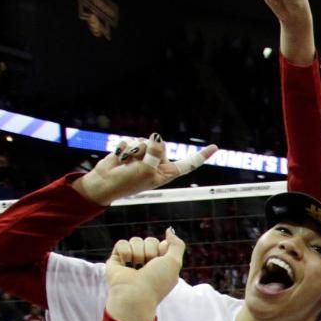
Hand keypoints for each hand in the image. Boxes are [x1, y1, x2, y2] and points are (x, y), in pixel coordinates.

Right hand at [74, 135, 218, 207]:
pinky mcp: (132, 150)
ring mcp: (145, 156)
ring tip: (127, 163)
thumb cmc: (127, 183)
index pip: (189, 163)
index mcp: (167, 172)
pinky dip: (124, 149)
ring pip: (145, 141)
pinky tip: (119, 158)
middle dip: (148, 150)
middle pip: (161, 145)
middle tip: (137, 164)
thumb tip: (156, 136)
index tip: (216, 147)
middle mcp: (158, 163)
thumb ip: (154, 152)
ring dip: (135, 150)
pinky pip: (131, 140)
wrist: (105, 183)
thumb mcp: (146, 169)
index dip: (201, 155)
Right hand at [104, 229, 186, 320]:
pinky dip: (125, 252)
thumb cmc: (157, 281)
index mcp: (160, 264)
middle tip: (148, 266)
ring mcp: (131, 261)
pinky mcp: (116, 260)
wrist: (135, 295)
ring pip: (136, 240)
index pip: (162, 244)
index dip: (162, 250)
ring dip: (138, 253)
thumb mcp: (175, 262)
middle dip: (150, 251)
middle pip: (149, 240)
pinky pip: (122, 243)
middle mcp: (146, 262)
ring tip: (136, 267)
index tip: (161, 262)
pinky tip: (125, 264)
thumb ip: (177, 244)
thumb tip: (169, 230)